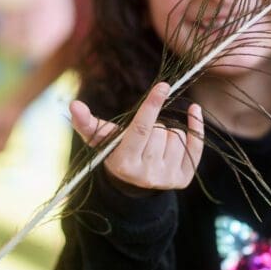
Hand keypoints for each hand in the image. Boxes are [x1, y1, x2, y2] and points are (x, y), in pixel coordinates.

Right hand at [70, 82, 203, 193]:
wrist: (134, 184)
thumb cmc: (116, 152)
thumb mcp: (101, 140)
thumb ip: (87, 123)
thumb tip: (74, 105)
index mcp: (124, 163)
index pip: (140, 130)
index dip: (151, 106)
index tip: (163, 85)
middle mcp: (147, 175)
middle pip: (160, 130)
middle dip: (154, 124)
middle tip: (144, 134)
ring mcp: (167, 178)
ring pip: (176, 135)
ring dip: (168, 131)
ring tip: (155, 143)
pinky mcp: (184, 178)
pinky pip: (196, 143)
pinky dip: (195, 126)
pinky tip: (193, 113)